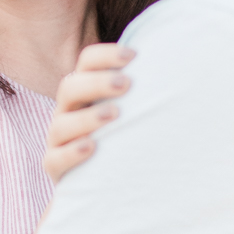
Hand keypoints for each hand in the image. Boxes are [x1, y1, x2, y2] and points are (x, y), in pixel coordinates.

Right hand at [43, 44, 134, 182]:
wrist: (107, 177)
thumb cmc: (125, 133)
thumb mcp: (132, 107)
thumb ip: (144, 88)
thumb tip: (179, 59)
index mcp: (85, 89)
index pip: (87, 62)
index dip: (106, 56)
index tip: (134, 56)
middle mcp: (67, 110)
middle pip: (70, 87)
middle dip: (98, 83)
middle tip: (127, 84)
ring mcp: (58, 139)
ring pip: (61, 125)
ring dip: (87, 118)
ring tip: (114, 115)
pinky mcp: (55, 166)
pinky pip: (54, 159)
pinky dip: (72, 152)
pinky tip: (92, 147)